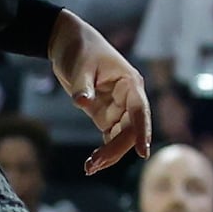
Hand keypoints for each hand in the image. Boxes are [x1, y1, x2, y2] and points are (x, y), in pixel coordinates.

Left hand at [52, 12, 150, 175]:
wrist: (69, 43)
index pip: (140, 110)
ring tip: (89, 168)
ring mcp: (117, 107)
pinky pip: (110, 136)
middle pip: (131, 129)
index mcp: (129, 83)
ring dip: (109, 153)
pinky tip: (91, 163)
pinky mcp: (105, 113)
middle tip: (93, 165)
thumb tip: (81, 102)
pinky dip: (103, 150)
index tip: (143, 153)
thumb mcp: (80, 66)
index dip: (143, 131)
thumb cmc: (80, 49)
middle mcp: (128, 97)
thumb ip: (82, 86)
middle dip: (116, 149)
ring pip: (121, 136)